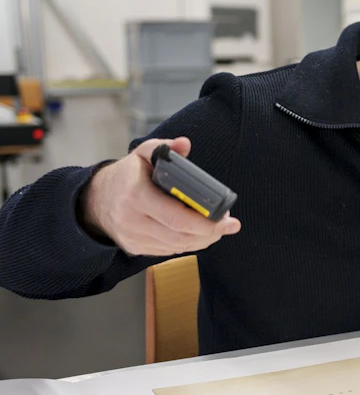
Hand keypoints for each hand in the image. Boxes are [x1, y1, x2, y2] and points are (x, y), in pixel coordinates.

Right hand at [80, 137, 240, 255]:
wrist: (95, 199)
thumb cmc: (125, 175)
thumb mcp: (142, 155)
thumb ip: (164, 147)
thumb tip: (184, 144)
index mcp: (136, 195)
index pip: (177, 217)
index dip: (206, 222)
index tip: (228, 219)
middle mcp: (132, 220)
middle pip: (180, 236)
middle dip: (210, 233)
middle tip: (227, 225)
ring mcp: (132, 237)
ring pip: (176, 246)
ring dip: (202, 240)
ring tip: (217, 229)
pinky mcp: (134, 248)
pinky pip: (167, 250)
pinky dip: (186, 244)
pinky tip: (198, 235)